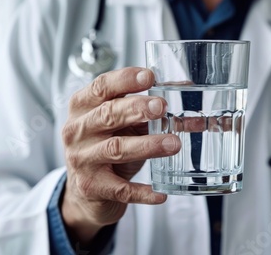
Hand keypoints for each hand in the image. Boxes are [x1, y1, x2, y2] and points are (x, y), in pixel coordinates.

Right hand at [61, 67, 180, 243]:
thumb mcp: (126, 125)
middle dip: (136, 109)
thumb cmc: (108, 146)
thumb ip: (152, 113)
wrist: (86, 190)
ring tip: (174, 143)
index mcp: (83, 107)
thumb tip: (193, 105)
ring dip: (147, 145)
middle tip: (162, 107)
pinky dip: (142, 192)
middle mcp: (77, 130)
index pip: (101, 87)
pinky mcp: (91, 187)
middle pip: (107, 114)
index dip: (125, 80)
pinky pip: (120, 189)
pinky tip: (161, 194)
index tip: (150, 76)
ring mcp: (82, 159)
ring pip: (115, 148)